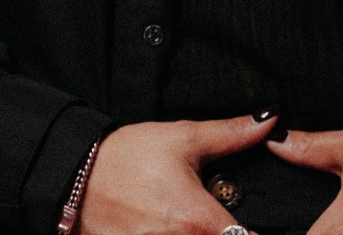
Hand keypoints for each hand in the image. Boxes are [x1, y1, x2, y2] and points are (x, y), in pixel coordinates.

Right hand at [80, 115, 274, 234]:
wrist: (71, 175)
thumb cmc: (126, 157)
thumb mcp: (181, 138)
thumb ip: (231, 134)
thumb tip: (271, 119)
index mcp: (198, 220)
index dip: (257, 234)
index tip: (255, 224)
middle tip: (229, 223)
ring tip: (198, 225)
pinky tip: (171, 229)